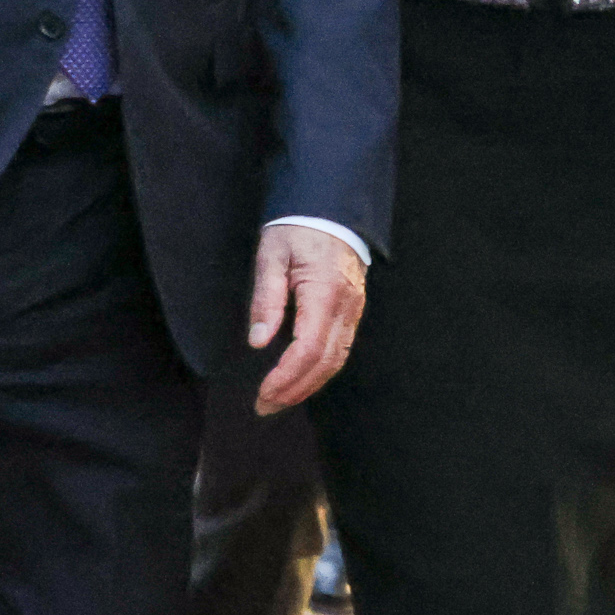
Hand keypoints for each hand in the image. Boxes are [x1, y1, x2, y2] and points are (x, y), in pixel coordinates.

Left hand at [247, 223, 367, 414]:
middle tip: (265, 406)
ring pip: (337, 360)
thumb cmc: (297, 229)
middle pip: (326, 362)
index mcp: (324, 292)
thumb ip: (266, 298)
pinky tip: (301, 378)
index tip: (263, 393)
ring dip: (309, 385)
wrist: (329, 209)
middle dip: (295, 390)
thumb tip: (259, 341)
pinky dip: (321, 370)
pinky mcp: (354, 309)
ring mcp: (354, 308)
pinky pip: (341, 348)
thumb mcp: (271, 256)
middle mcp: (346, 305)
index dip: (286, 377)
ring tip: (280, 399)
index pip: (308, 349)